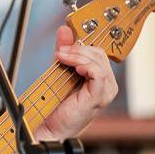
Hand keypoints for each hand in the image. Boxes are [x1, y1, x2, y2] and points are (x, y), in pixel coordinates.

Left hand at [37, 25, 117, 139]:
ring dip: (77, 55)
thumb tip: (64, 30)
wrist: (48, 124)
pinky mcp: (99, 97)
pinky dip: (84, 65)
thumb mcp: (60, 69)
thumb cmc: (56, 101)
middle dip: (77, 48)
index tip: (65, 39)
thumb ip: (65, 50)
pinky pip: (98, 73)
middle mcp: (106, 83)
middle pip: (98, 53)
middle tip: (60, 51)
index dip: (82, 42)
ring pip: (98, 61)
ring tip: (61, 57)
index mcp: (99, 76)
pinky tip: (73, 67)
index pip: (97, 51)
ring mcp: (105, 91)